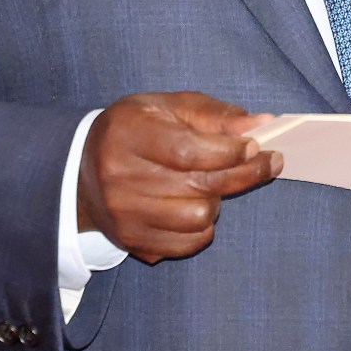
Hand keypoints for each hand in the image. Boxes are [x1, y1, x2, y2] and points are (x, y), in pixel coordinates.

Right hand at [78, 92, 282, 263]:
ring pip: (198, 218)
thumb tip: (261, 124)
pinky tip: (195, 205)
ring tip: (210, 185)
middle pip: (199, 186)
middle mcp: (119, 176)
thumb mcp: (168, 107)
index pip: (188, 151)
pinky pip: (187, 243)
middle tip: (266, 162)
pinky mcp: (131, 241)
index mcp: (128, 134)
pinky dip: (203, 226)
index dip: (229, 151)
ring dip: (217, 201)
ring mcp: (124, 214)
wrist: (84, 170)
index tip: (255, 146)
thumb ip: (214, 115)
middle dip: (242, 174)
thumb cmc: (135, 130)